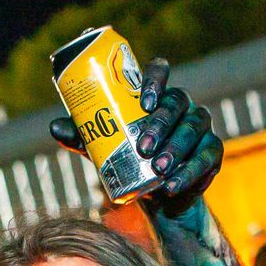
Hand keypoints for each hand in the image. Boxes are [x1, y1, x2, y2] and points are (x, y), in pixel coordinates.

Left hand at [49, 57, 222, 214]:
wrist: (155, 193)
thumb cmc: (127, 159)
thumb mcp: (103, 147)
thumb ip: (83, 136)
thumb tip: (54, 128)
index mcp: (155, 95)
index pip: (160, 72)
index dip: (155, 80)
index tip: (144, 101)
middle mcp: (181, 106)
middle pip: (178, 102)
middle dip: (162, 124)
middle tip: (144, 147)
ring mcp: (198, 128)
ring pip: (194, 128)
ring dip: (176, 149)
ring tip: (158, 170)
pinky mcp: (211, 152)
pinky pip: (206, 157)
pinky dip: (190, 172)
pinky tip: (173, 185)